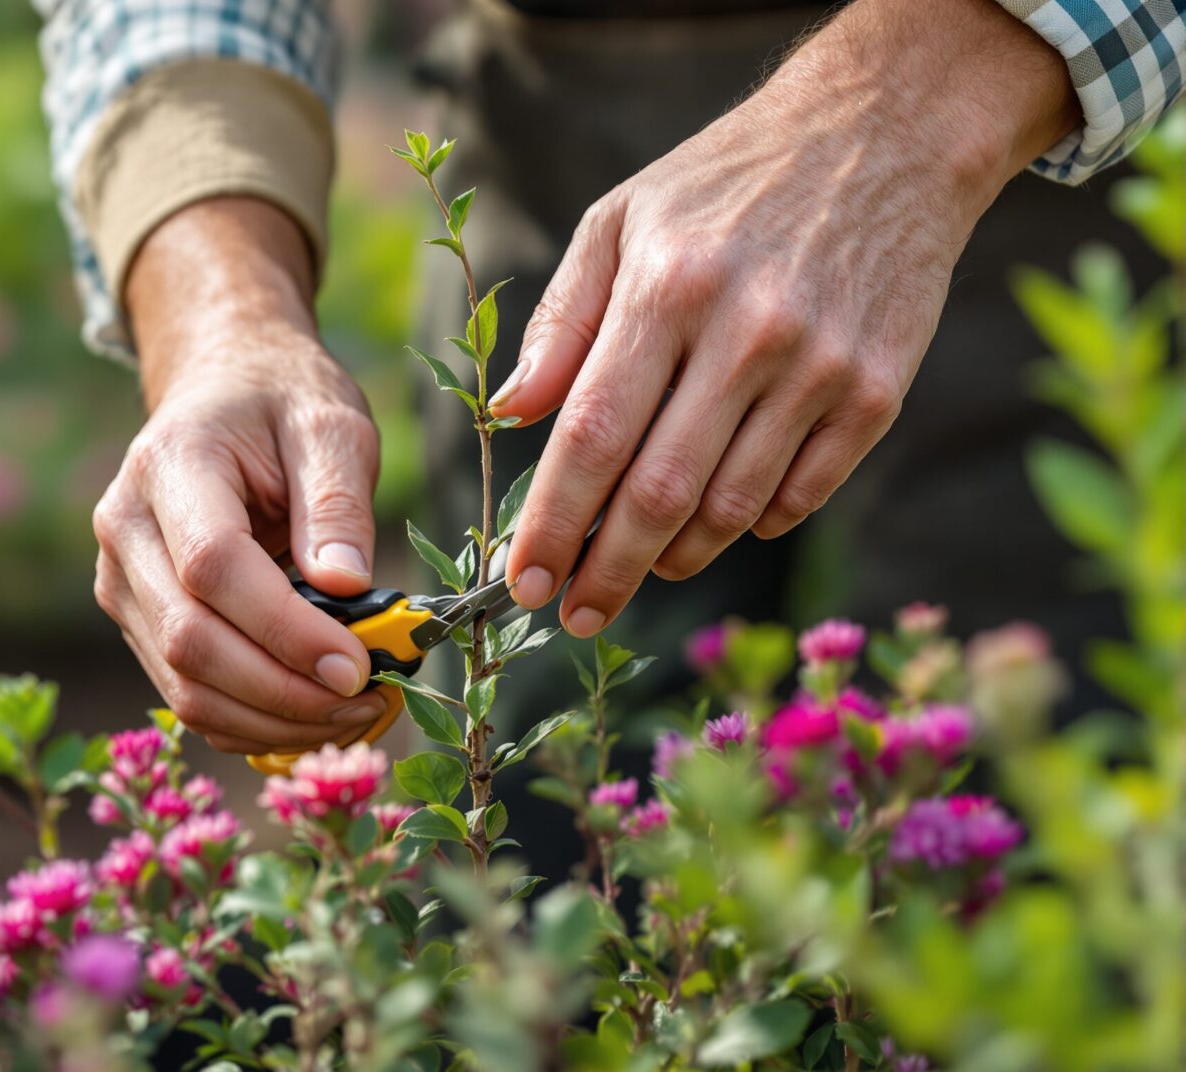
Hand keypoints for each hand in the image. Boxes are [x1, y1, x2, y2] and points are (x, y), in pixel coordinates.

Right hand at [94, 198, 390, 752]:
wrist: (218, 388)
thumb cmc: (279, 402)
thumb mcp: (331, 424)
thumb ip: (338, 501)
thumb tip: (347, 587)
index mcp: (169, 465)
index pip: (213, 567)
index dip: (284, 630)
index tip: (358, 665)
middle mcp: (125, 528)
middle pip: (189, 641)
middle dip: (284, 691)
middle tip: (368, 701)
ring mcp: (119, 580)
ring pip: (182, 685)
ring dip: (271, 720)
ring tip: (351, 715)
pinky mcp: (134, 618)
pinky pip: (185, 694)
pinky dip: (250, 723)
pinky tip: (310, 717)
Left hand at [493, 0, 1079, 635]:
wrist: (884, 133)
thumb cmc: (726, 181)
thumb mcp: (621, 219)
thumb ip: (562, 321)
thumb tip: (512, 415)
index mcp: (667, 289)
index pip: (592, 437)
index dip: (553, 522)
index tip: (524, 579)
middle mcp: (745, 333)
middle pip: (659, 492)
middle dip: (606, 570)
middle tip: (575, 612)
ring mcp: (819, 366)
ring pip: (730, 508)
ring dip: (676, 557)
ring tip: (642, 566)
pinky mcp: (875, 391)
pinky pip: (800, 494)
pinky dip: (750, 524)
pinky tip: (720, 522)